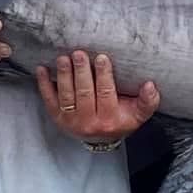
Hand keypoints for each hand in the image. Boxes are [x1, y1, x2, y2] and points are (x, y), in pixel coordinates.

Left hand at [35, 51, 160, 143]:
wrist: (101, 138)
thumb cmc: (121, 119)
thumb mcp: (138, 114)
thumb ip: (148, 101)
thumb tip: (150, 85)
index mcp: (109, 120)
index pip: (106, 94)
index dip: (103, 75)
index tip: (102, 58)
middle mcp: (88, 122)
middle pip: (84, 93)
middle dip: (81, 72)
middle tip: (79, 54)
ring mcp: (70, 121)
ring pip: (66, 96)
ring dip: (64, 76)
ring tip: (63, 58)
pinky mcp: (57, 117)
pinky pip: (49, 100)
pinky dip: (44, 84)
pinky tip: (42, 69)